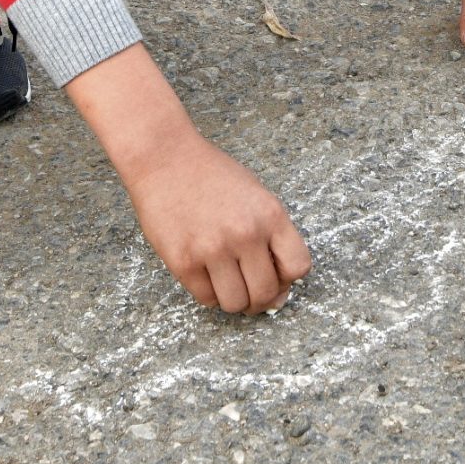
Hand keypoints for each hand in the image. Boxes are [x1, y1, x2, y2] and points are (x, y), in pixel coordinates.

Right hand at [68, 44, 312, 312]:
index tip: (277, 276)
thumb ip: (273, 237)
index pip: (298, 267)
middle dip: (262, 299)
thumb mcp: (257, 196)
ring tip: (230, 285)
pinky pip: (206, 298)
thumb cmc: (213, 176)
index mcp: (271, 215)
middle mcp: (245, 234)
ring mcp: (213, 250)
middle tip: (252, 292)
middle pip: (267, 292)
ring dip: (236, 301)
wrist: (165, 159)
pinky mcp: (183, 262)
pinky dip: (210, 295)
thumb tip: (279, 292)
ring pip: (236, 304)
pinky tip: (208, 277)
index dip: (289, 278)